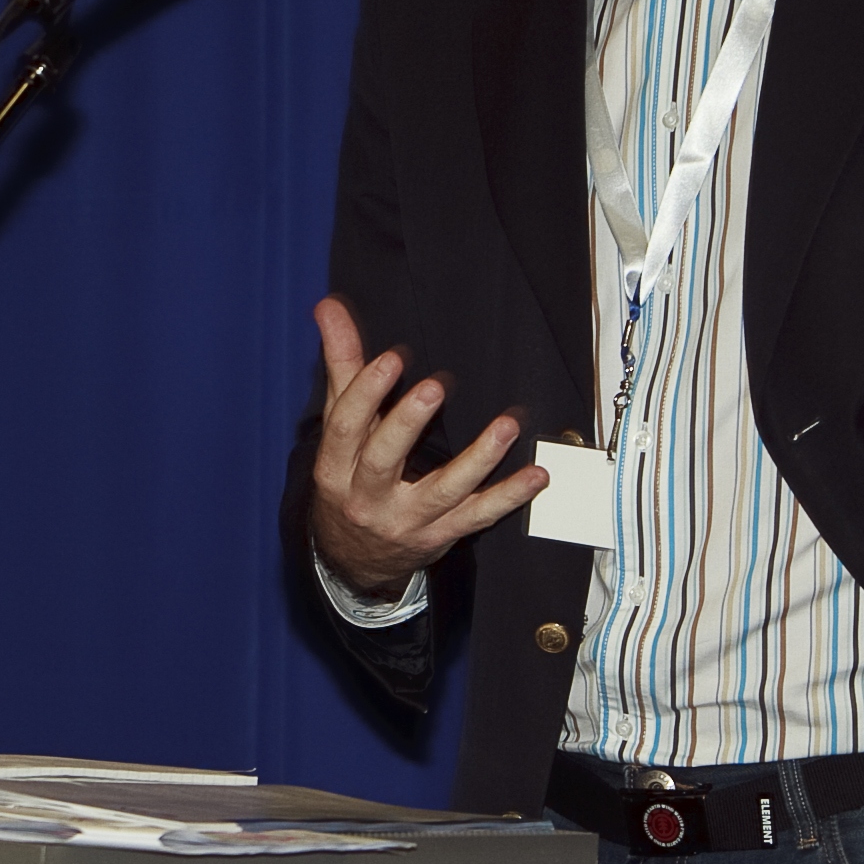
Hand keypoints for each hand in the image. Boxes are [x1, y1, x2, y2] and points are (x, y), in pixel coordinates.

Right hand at [306, 297, 548, 594]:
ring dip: (478, 460)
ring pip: (442, 492)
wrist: (354, 557)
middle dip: (408, 423)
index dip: (366, 392)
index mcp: (335, 466)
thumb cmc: (348, 475)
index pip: (345, 427)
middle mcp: (366, 497)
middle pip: (383, 460)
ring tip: (506, 427)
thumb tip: (328, 306)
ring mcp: (406, 519)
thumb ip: (341, 364)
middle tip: (434, 387)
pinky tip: (535, 475)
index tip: (392, 358)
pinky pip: (477, 516)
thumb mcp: (340, 424)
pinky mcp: (440, 534)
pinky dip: (508, 497)